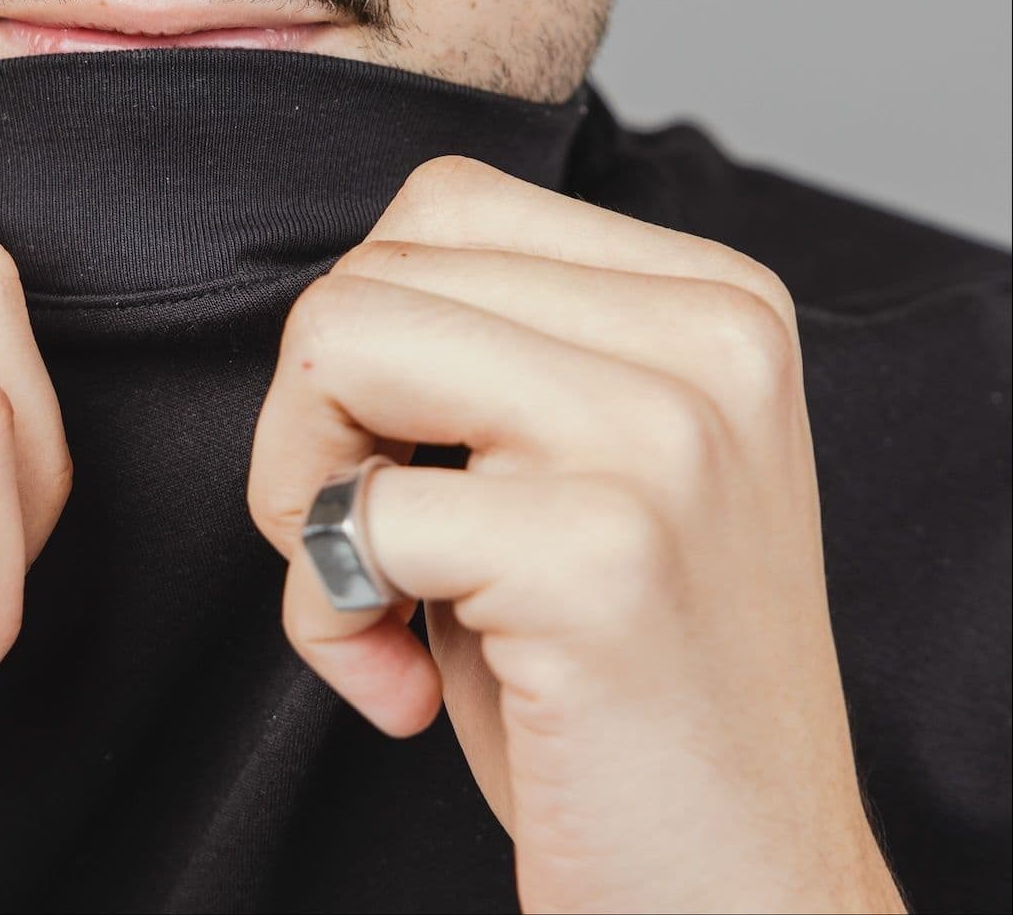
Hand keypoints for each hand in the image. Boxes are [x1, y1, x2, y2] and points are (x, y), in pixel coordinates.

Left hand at [247, 155, 906, 914]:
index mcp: (720, 300)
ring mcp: (662, 439)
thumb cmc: (630, 689)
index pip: (445, 202)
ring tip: (378, 598)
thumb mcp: (594, 465)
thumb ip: (504, 346)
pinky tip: (402, 690)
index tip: (410, 465)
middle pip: (378, 264)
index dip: (373, 337)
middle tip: (374, 545)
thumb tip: (337, 294)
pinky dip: (325, 612)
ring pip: (340, 340)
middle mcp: (710, 341)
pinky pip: (352, 513)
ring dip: (301, 489)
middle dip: (316, 412)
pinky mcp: (599, 555)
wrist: (747, 899)